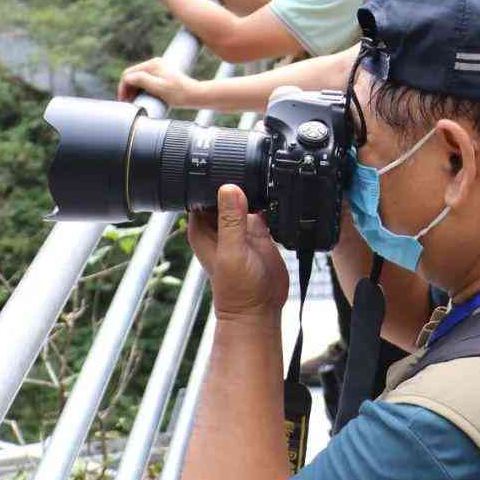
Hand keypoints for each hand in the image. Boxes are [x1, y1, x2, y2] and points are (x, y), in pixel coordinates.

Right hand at [118, 56, 199, 104]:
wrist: (196, 95)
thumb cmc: (179, 94)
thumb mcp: (158, 88)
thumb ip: (141, 80)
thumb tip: (127, 78)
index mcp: (152, 64)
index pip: (128, 74)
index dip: (123, 88)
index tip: (124, 101)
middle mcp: (154, 63)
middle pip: (133, 76)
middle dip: (127, 89)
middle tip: (127, 103)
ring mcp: (159, 69)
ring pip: (138, 79)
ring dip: (133, 90)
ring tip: (133, 102)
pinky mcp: (162, 75)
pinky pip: (146, 81)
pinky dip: (141, 89)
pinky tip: (142, 98)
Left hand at [188, 185, 289, 319]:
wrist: (260, 309)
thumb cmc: (238, 290)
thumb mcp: (232, 252)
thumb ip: (231, 220)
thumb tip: (229, 188)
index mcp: (202, 227)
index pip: (202, 193)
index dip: (214, 180)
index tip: (230, 170)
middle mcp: (219, 225)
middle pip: (226, 191)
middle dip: (238, 182)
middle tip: (252, 174)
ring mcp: (240, 227)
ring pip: (245, 197)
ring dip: (255, 191)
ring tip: (266, 187)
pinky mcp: (259, 231)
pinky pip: (264, 209)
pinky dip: (270, 204)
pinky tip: (277, 201)